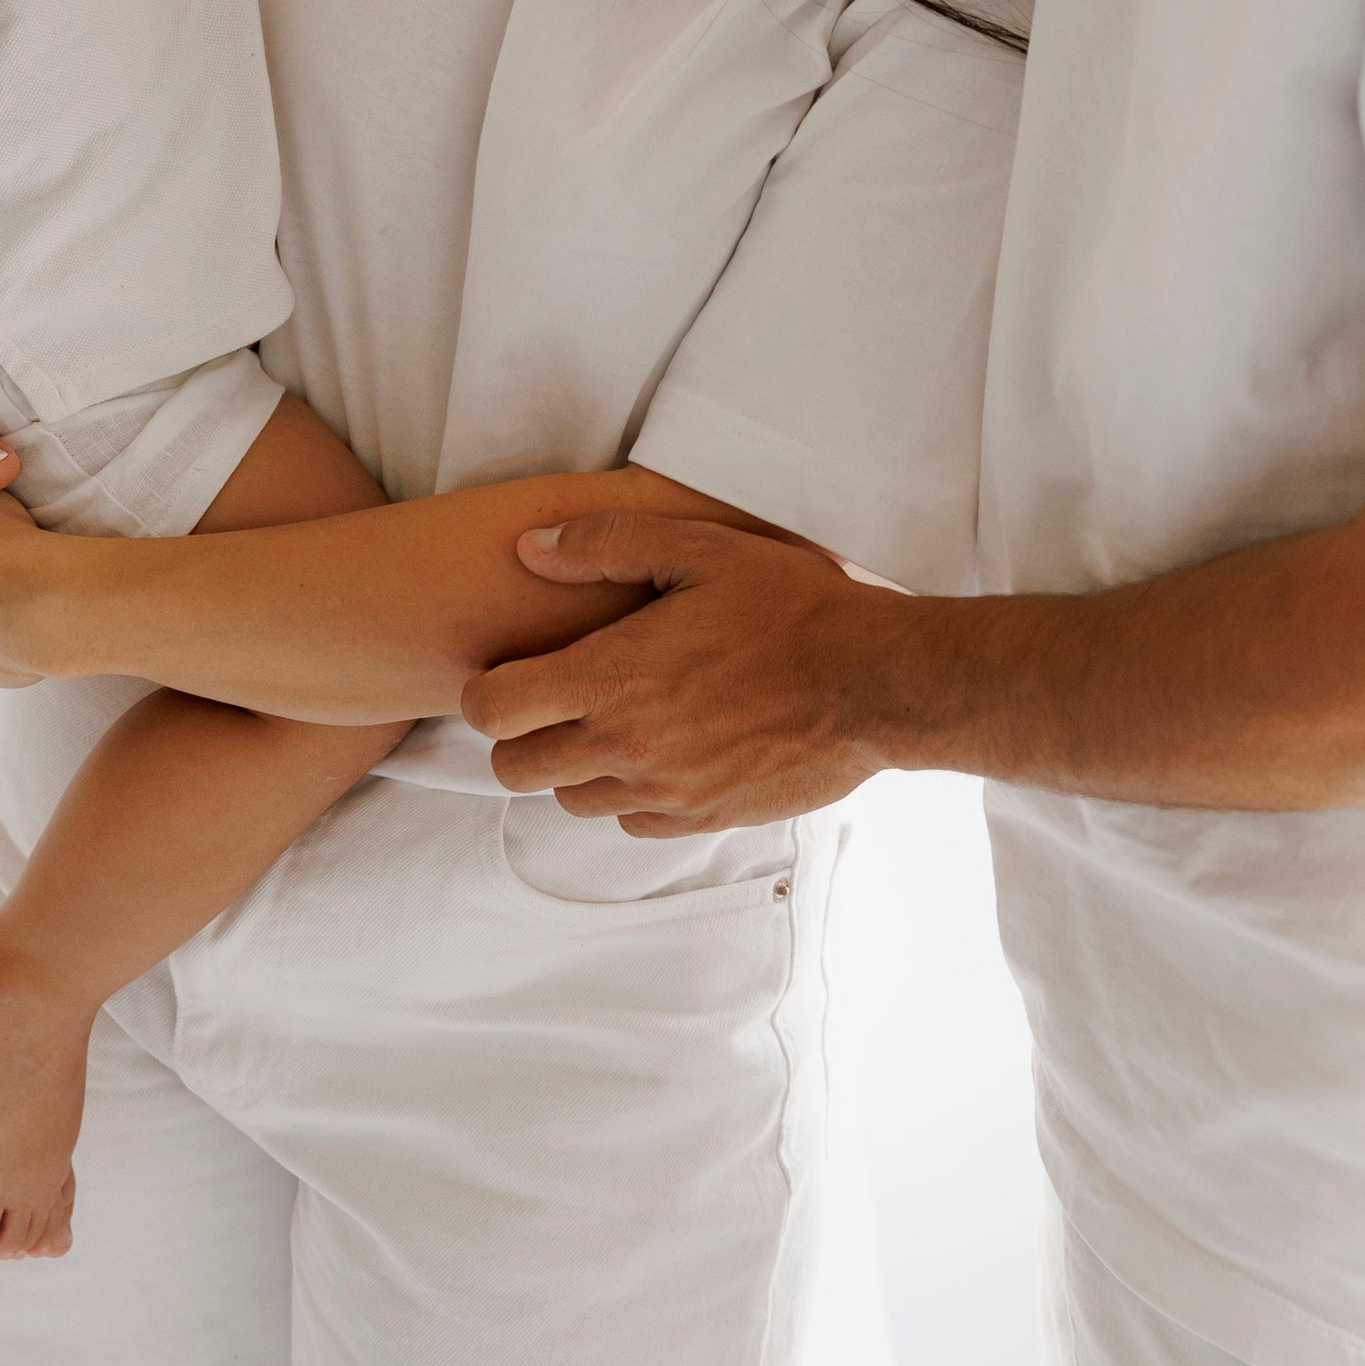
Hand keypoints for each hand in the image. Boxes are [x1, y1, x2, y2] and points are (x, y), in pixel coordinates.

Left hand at [460, 514, 911, 834]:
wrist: (874, 683)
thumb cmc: (792, 607)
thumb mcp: (701, 549)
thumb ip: (605, 544)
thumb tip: (530, 550)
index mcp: (613, 676)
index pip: (492, 710)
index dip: (490, 690)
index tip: (518, 669)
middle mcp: (627, 745)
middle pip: (514, 770)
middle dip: (521, 736)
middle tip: (559, 699)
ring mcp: (664, 790)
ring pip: (570, 801)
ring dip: (576, 765)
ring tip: (619, 719)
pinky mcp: (703, 818)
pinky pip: (631, 821)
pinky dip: (631, 792)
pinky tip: (664, 749)